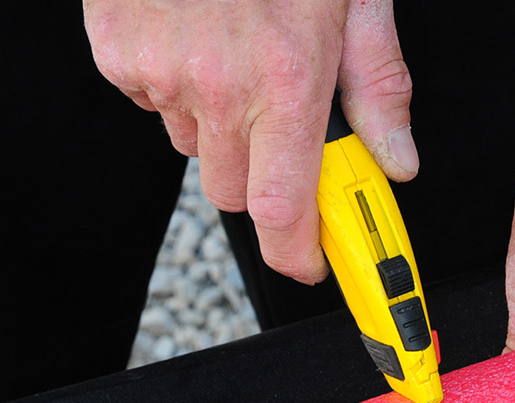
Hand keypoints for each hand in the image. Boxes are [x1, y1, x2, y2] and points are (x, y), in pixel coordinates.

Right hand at [83, 0, 417, 282]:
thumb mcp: (356, 1)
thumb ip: (380, 89)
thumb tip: (398, 161)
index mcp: (287, 78)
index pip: (287, 213)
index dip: (301, 256)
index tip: (315, 264)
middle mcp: (218, 85)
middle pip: (237, 195)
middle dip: (266, 180)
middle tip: (282, 127)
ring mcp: (159, 69)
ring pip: (193, 146)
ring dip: (219, 124)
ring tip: (236, 52)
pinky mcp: (116, 49)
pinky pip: (150, 100)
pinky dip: (175, 83)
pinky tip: (195, 31)